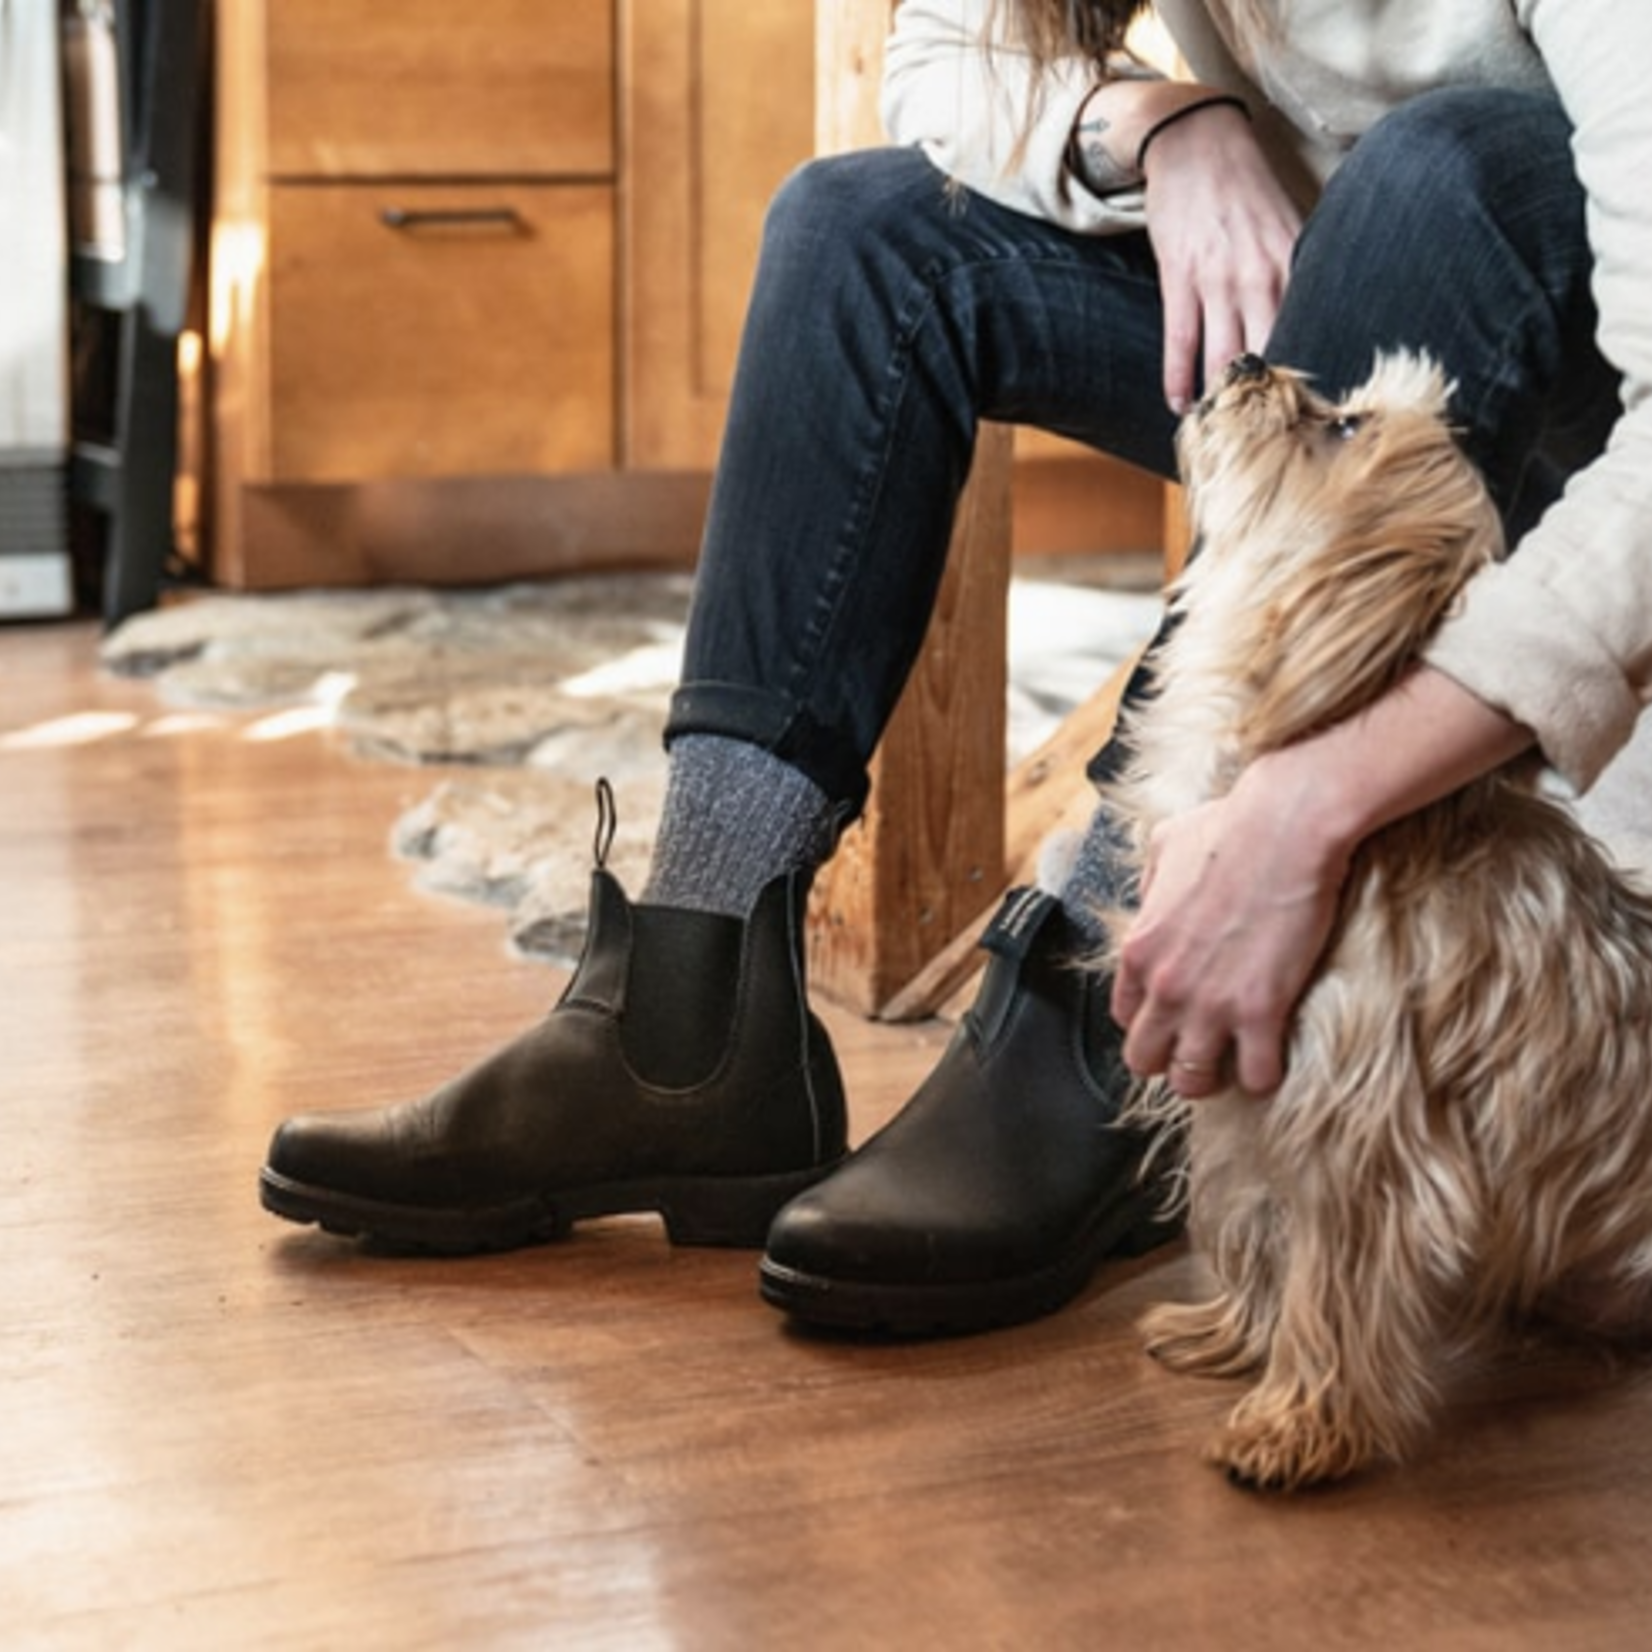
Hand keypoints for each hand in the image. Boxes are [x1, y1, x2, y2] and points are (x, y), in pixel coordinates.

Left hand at [1109, 772, 1348, 1097]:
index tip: (1173, 1020)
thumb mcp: (1165, 846)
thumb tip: (1152, 899)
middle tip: (1201, 1049)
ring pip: (1192, 1081)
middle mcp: (1164, 986)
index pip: (1123, 1017)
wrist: (1284, 828)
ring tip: (1236, 1061)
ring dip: (1214, 1077)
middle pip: (1145, 1060)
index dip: (1149, 1024)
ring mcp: (1209, 1003)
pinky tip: (1274, 1057)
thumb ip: (1150, 882)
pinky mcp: (1260, 1012)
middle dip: (1170, 1061)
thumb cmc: (1230, 829)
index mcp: (1138, 950)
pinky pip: (1257, 1076)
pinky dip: (1266, 1076)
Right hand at [1140, 106, 1301, 412]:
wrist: (1195, 142)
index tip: (1311, 416)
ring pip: (1222, 358)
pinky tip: (1180, 405)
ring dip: (1219, 399)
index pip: (1307, 332)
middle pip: (1268, 355)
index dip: (1309, 378)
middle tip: (1267, 440)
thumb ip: (1303, 270)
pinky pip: (1180, 343)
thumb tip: (1321, 315)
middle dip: (1267, 400)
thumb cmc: (1246, 186)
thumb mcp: (1289, 223)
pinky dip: (1178, 380)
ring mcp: (1217, 281)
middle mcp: (1261, 277)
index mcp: (1294, 264)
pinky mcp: (1180, 280)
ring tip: (1221, 428)